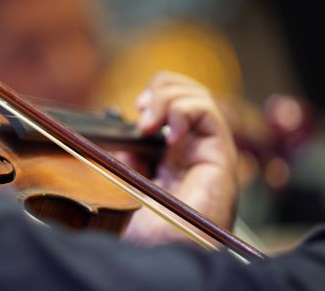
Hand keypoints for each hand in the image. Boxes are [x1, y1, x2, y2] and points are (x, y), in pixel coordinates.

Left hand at [120, 72, 238, 244]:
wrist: (164, 254)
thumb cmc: (144, 231)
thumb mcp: (124, 183)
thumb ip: (127, 158)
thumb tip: (124, 135)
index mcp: (168, 156)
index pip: (169, 106)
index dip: (152, 97)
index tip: (133, 108)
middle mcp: (190, 150)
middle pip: (184, 94)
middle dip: (160, 91)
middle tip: (141, 109)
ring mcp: (205, 150)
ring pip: (198, 97)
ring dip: (169, 97)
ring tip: (151, 122)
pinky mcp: (219, 154)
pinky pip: (208, 112)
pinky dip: (184, 111)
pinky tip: (171, 133)